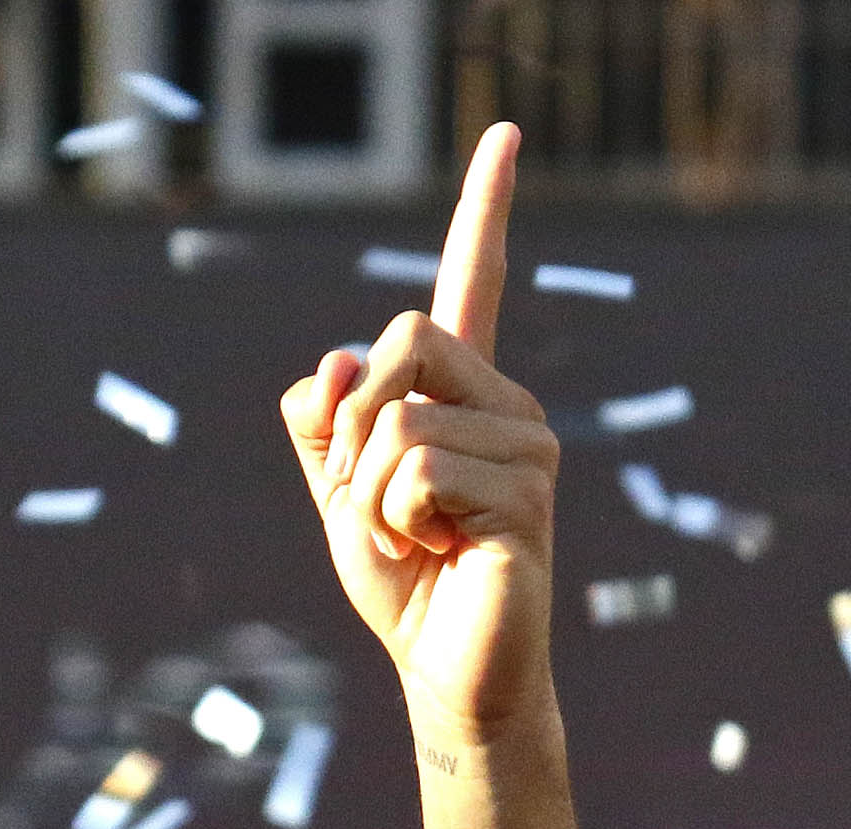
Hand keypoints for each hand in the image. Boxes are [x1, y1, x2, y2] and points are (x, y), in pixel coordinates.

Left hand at [281, 123, 559, 752]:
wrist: (447, 674)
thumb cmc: (404, 581)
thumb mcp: (338, 492)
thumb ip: (321, 423)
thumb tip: (330, 365)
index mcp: (466, 391)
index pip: (474, 284)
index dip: (485, 209)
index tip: (503, 133)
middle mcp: (510, 404)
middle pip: (400, 339)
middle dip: (352, 424)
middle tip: (376, 500)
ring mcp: (529, 448)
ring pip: (399, 419)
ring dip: (372, 492)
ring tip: (417, 539)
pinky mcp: (526, 498)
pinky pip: (418, 471)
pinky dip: (396, 520)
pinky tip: (439, 554)